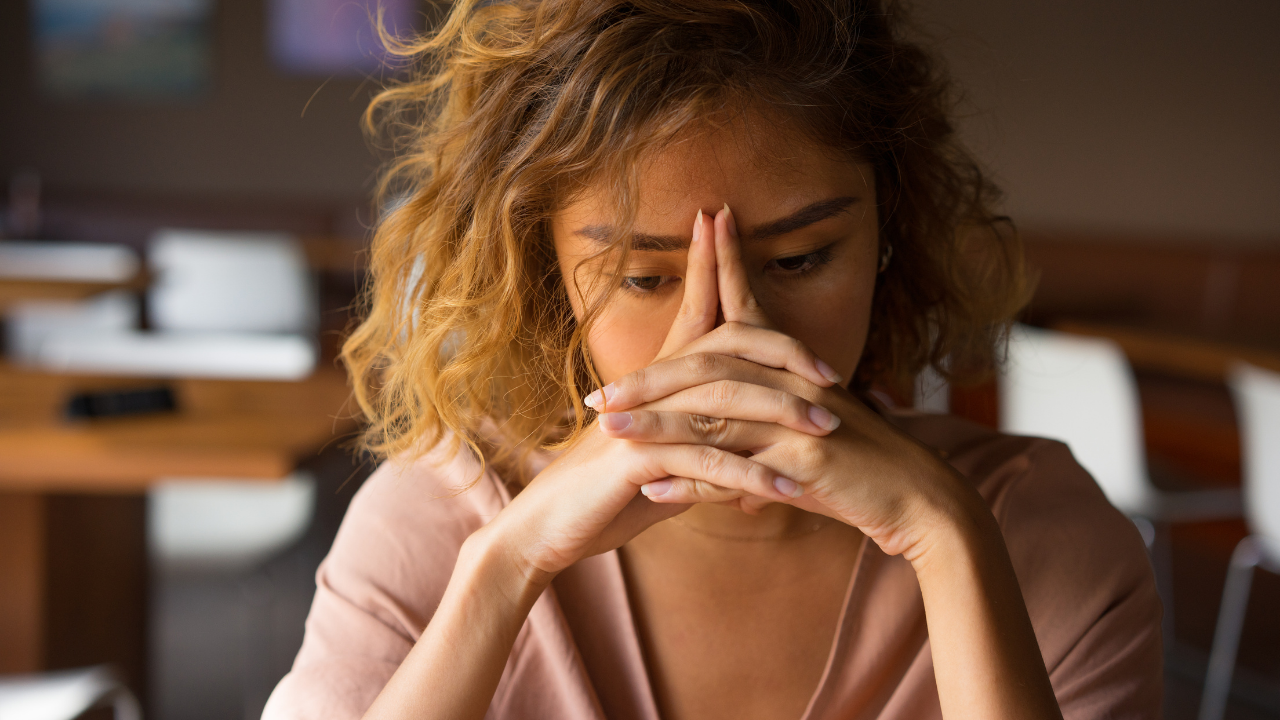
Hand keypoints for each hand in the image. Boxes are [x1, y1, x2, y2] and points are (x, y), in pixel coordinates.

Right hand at [484, 210, 828, 581]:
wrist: (551, 526)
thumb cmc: (609, 491)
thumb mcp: (665, 458)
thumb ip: (704, 440)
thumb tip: (748, 440)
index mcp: (658, 378)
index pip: (696, 309)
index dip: (714, 265)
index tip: (728, 221)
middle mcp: (651, 387)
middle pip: (724, 347)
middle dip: (782, 353)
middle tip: (833, 375)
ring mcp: (643, 419)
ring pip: (723, 402)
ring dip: (781, 415)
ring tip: (828, 429)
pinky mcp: (637, 459)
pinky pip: (706, 462)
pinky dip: (750, 475)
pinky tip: (788, 489)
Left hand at [594, 205, 983, 561]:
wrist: (917, 501)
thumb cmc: (858, 471)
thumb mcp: (803, 440)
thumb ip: (757, 440)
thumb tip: (711, 464)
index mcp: (793, 369)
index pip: (746, 310)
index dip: (720, 267)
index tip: (699, 223)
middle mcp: (793, 384)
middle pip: (709, 366)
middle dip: (649, 379)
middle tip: (596, 394)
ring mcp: (798, 420)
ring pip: (712, 415)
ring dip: (655, 426)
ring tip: (609, 433)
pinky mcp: (805, 460)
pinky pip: (735, 470)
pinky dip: (690, 484)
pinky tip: (652, 491)